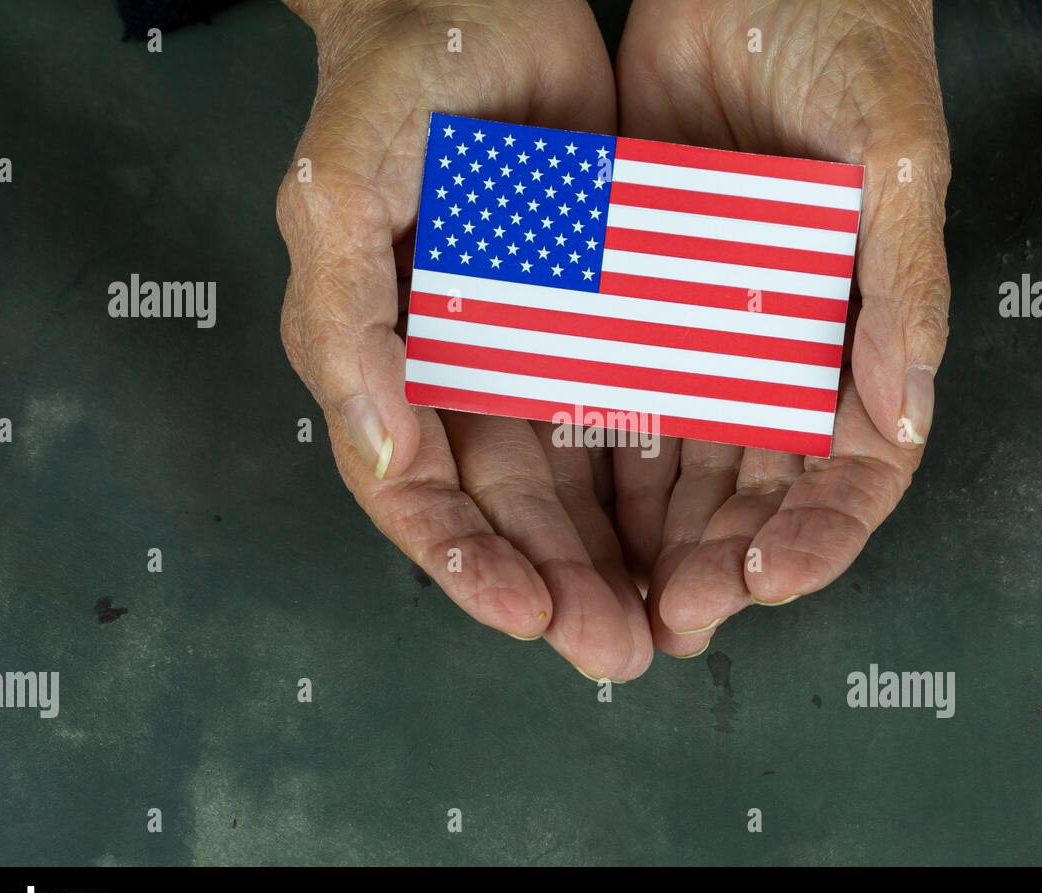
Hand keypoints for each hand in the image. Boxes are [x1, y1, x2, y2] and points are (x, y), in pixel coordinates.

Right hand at [276, 0, 652, 680]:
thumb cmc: (389, 92)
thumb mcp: (338, 200)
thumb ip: (347, 328)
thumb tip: (382, 456)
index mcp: (389, 367)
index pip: (420, 494)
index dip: (466, 563)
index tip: (526, 614)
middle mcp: (465, 377)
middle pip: (512, 510)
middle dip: (561, 585)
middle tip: (618, 652)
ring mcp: (540, 353)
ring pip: (582, 480)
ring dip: (620, 555)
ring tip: (671, 619)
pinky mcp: (609, 320)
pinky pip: (639, 408)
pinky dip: (665, 471)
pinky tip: (704, 523)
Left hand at [615, 0, 951, 655]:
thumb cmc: (849, 35)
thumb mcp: (895, 152)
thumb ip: (904, 282)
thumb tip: (909, 415)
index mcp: (865, 328)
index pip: (855, 465)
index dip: (820, 532)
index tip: (772, 579)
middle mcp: (785, 346)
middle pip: (758, 486)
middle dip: (721, 560)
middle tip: (674, 618)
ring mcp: (709, 329)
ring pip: (684, 460)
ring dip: (654, 535)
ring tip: (616, 595)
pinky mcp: (640, 299)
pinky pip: (619, 392)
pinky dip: (601, 455)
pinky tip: (571, 508)